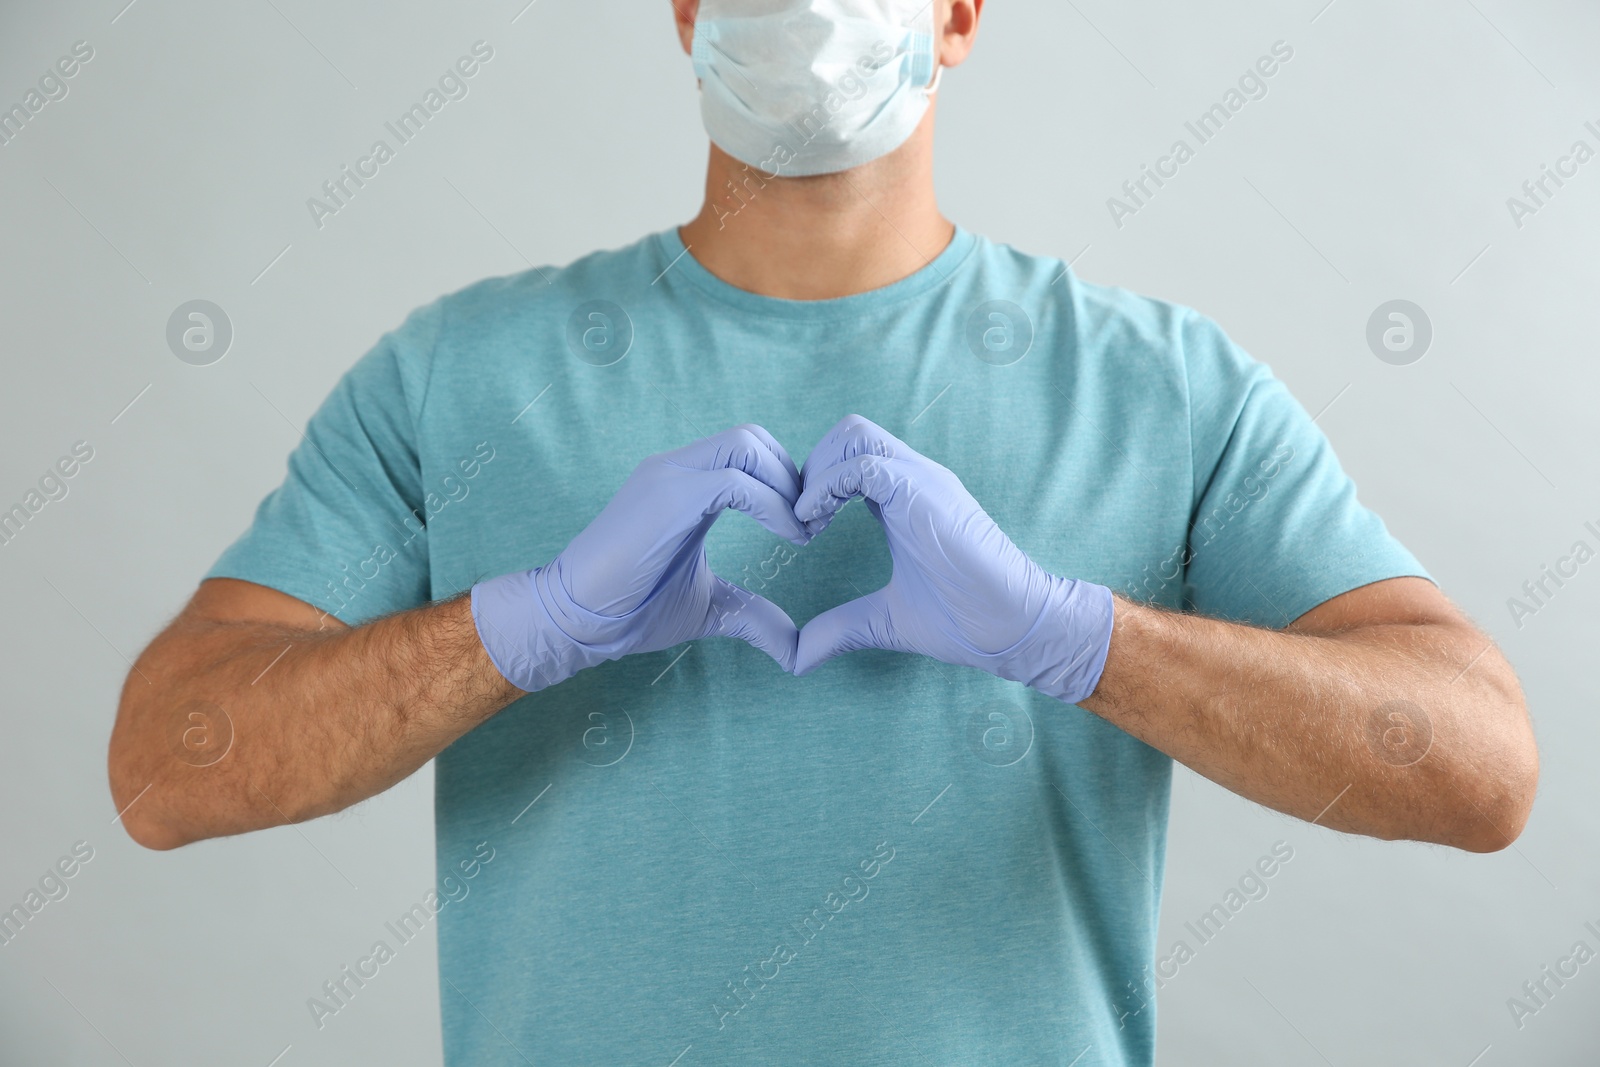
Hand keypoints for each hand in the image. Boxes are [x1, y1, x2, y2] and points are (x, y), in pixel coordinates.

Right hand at [472, 425, 809, 690]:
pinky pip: (735, 481)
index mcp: (684, 484)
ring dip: (786, 484)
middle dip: (793, 476)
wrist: (575, 621)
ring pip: (747, 445)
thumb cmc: (632, 610)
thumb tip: (796, 651)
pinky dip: (774, 505)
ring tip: (801, 531)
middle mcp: (676, 468)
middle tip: (811, 526)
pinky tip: (788, 537)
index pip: (748, 451)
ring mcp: (669, 476)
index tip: (807, 526)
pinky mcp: (667, 497)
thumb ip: (753, 614)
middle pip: (753, 437)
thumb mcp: (709, 608)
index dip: (786, 480)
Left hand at [792, 415, 1114, 702]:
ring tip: (807, 523)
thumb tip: (799, 659)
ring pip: (854, 434)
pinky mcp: (924, 493)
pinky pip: (863, 466)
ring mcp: (921, 480)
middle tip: (800, 522)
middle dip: (811, 467)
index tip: (802, 533)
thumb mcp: (883, 621)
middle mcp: (912, 479)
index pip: (850, 458)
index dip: (816, 484)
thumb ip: (840, 628)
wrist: (1012, 628)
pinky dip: (826, 488)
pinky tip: (814, 525)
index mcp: (904, 499)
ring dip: (818, 471)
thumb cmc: (963, 622)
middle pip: (849, 433)